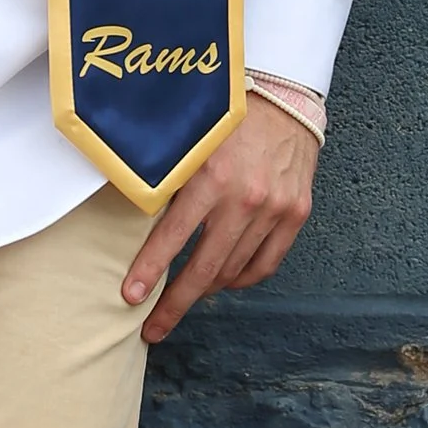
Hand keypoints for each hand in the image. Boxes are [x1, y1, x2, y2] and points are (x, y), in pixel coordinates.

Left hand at [120, 102, 318, 345]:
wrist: (286, 100)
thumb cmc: (228, 117)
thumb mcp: (190, 140)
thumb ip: (167, 178)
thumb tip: (132, 217)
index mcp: (212, 177)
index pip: (173, 236)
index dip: (150, 271)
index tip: (131, 297)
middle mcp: (245, 198)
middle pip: (205, 269)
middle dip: (174, 303)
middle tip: (153, 328)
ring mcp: (274, 210)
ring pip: (234, 271)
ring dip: (206, 289)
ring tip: (185, 296)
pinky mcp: (296, 215)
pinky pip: (265, 264)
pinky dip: (242, 279)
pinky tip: (224, 280)